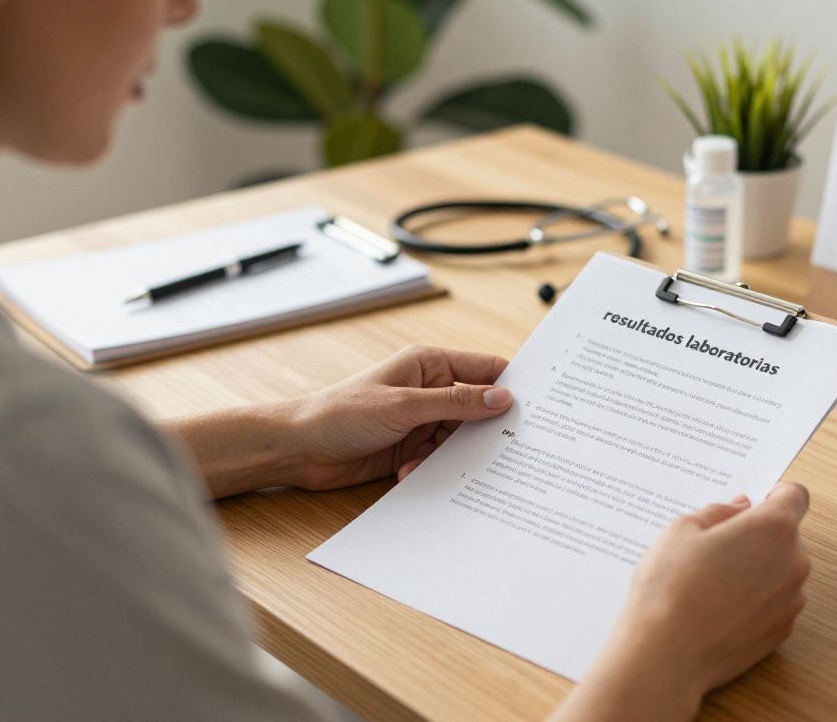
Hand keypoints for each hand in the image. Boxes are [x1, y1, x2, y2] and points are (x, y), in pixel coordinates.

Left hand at [286, 345, 511, 488]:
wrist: (299, 448)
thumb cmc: (342, 413)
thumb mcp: (404, 406)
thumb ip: (456, 403)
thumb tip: (503, 399)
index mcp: (429, 364)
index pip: (485, 368)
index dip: (511, 385)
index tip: (537, 406)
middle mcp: (429, 390)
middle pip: (477, 408)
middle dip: (484, 430)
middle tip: (504, 450)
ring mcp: (420, 420)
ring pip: (458, 439)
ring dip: (449, 455)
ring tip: (429, 461)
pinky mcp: (410, 447)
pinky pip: (438, 458)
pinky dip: (429, 468)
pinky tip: (407, 471)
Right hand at [549, 483, 810, 721]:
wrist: (667, 654)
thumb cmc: (671, 587)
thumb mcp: (682, 530)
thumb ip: (718, 512)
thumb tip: (739, 508)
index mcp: (773, 528)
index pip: (795, 496)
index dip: (775, 494)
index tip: (755, 502)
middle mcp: (793, 562)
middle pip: (786, 536)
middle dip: (757, 536)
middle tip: (715, 546)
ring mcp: (791, 601)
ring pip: (780, 571)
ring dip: (757, 569)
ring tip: (712, 581)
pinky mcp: (782, 632)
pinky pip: (774, 603)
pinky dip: (754, 600)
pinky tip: (718, 608)